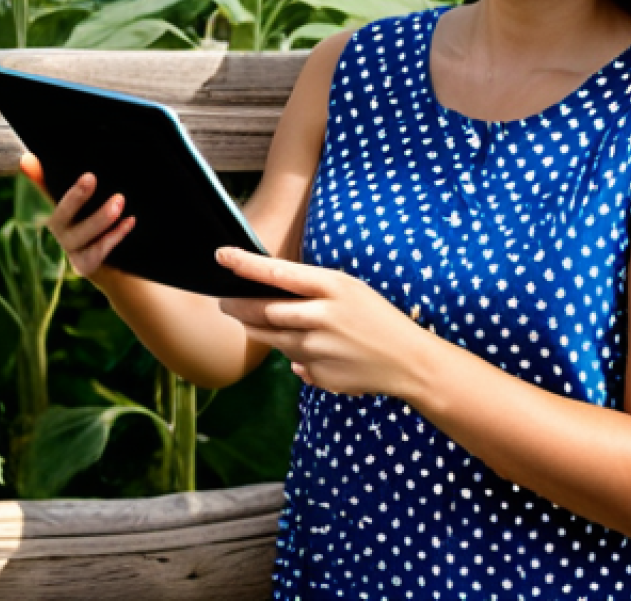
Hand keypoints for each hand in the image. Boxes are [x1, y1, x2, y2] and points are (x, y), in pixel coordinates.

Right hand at [19, 152, 134, 279]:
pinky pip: (100, 249)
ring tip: (119, 200)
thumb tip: (27, 158)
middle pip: (60, 215)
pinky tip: (130, 220)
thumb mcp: (62, 202)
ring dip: (101, 218)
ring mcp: (66, 250)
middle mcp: (51, 232)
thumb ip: (44, 182)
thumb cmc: (74, 219)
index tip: (29, 160)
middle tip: (90, 177)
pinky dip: (116, 235)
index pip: (37, 194)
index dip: (33, 181)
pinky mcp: (84, 264)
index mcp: (42, 213)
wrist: (91, 256)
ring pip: (82, 235)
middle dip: (75, 197)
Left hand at [216, 247, 423, 397]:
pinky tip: (311, 348)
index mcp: (332, 286)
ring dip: (256, 328)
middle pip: (263, 310)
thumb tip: (264, 294)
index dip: (245, 264)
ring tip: (250, 319)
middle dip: (237, 305)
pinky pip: (292, 362)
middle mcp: (322, 316)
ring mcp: (319, 349)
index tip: (221, 255)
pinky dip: (292, 353)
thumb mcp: (348, 288)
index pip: (278, 272)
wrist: (409, 360)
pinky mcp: (318, 375)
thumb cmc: (375, 316)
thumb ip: (308, 289)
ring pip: (271, 337)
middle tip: (223, 300)